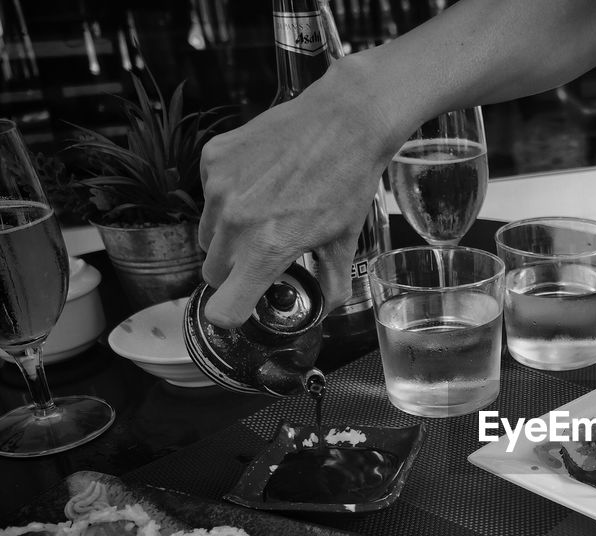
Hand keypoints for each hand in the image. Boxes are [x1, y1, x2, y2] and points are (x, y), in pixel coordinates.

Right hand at [197, 56, 395, 327]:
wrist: (345, 121)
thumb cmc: (348, 180)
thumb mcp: (345, 240)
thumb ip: (332, 282)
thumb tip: (330, 305)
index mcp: (266, 250)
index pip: (223, 308)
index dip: (232, 314)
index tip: (244, 305)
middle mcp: (235, 221)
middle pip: (213, 272)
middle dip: (236, 272)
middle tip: (266, 253)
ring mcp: (219, 187)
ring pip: (208, 234)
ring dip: (229, 235)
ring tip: (266, 213)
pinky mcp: (213, 157)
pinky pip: (208, 194)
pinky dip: (227, 195)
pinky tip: (261, 181)